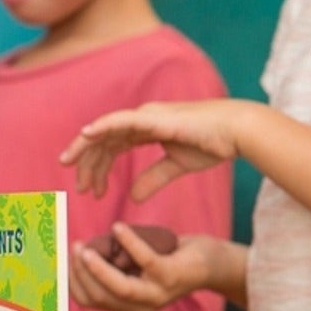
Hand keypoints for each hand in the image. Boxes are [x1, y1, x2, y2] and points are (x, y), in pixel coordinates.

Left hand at [59, 100, 251, 202]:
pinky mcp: (154, 117)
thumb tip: (133, 196)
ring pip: (105, 131)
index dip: (98, 167)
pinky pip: (120, 120)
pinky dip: (102, 126)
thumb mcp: (177, 167)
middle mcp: (141, 119)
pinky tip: (85, 136)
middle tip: (80, 189)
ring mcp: (146, 115)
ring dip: (87, 151)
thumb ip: (154, 179)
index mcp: (147, 129)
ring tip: (75, 172)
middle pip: (104, 140)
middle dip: (89, 164)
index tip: (90, 190)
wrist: (235, 132)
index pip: (112, 146)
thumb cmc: (213, 144)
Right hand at [70, 227, 242, 310]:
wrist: (212, 262)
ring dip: (96, 267)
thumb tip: (79, 248)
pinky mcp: (171, 277)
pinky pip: (144, 261)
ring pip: (118, 288)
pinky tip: (117, 227)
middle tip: (73, 247)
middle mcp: (142, 307)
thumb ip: (112, 264)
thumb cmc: (168, 259)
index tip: (63, 259)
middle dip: (79, 273)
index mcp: (129, 307)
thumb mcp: (134, 265)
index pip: (90, 301)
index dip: (72, 282)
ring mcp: (157, 294)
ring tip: (84, 246)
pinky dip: (128, 243)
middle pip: (99, 297)